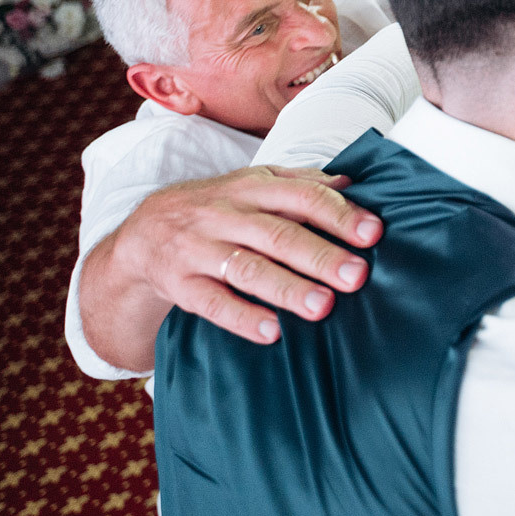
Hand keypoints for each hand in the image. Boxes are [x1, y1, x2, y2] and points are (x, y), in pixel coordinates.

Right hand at [93, 167, 381, 359]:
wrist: (141, 232)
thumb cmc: (218, 208)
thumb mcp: (254, 184)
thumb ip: (301, 183)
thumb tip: (353, 184)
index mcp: (251, 187)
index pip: (301, 196)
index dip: (338, 214)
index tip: (373, 234)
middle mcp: (224, 215)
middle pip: (278, 235)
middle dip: (320, 256)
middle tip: (357, 276)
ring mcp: (198, 249)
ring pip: (247, 269)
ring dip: (287, 288)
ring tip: (323, 306)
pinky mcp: (178, 283)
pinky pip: (210, 303)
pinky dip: (242, 317)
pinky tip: (272, 332)